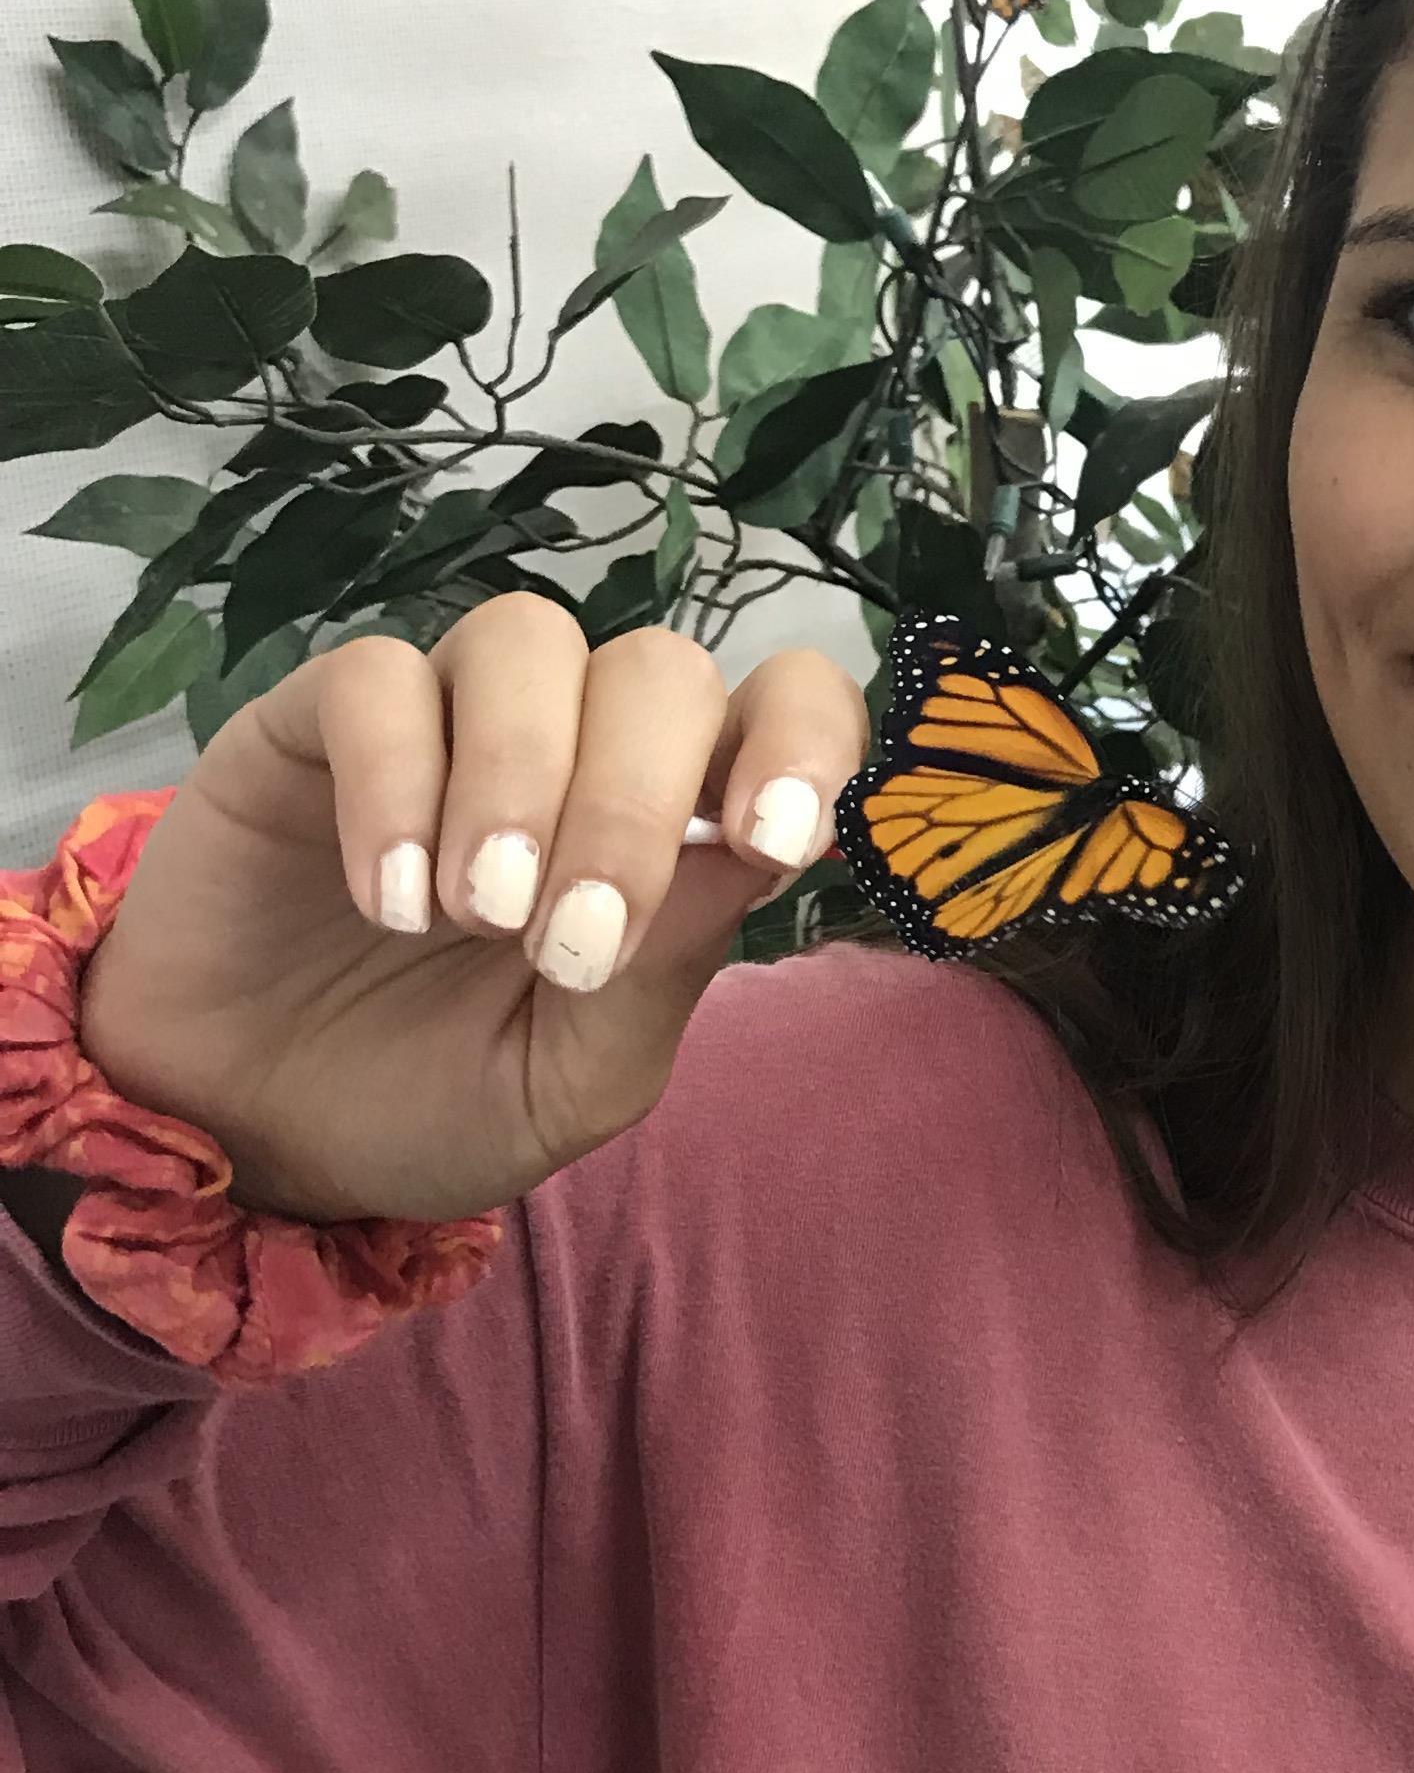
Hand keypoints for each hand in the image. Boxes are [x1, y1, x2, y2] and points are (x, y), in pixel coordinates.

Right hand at [78, 600, 871, 1224]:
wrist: (249, 1134)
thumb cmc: (435, 1099)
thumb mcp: (570, 1084)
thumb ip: (661, 980)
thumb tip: (751, 854)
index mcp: (674, 823)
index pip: (785, 706)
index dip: (804, 740)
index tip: (773, 839)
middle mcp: (576, 744)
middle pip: (659, 668)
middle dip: (633, 801)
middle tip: (566, 940)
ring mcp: (448, 719)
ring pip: (524, 639)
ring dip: (518, 777)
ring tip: (473, 915)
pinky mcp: (315, 721)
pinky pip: (377, 679)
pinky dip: (395, 782)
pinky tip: (386, 898)